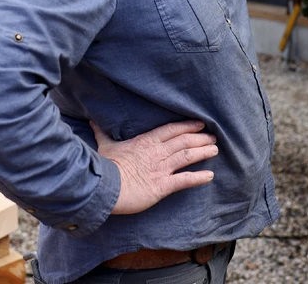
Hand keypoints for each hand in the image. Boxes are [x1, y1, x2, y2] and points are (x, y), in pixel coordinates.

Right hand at [91, 120, 217, 214]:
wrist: (104, 187)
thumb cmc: (104, 166)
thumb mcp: (104, 145)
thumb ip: (102, 133)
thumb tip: (92, 121)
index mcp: (146, 142)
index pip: (171, 130)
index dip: (187, 126)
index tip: (200, 124)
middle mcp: (157, 153)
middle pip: (183, 141)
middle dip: (200, 138)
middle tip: (213, 137)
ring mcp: (161, 169)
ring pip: (187, 156)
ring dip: (202, 152)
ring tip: (215, 150)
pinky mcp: (162, 186)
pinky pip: (184, 180)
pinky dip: (198, 178)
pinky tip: (210, 176)